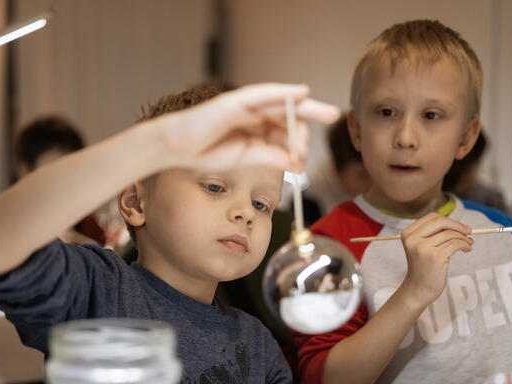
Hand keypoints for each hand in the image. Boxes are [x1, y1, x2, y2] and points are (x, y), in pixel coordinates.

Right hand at [156, 83, 339, 172]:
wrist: (176, 149)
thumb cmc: (206, 153)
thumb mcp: (246, 158)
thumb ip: (271, 156)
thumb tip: (298, 163)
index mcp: (256, 129)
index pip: (285, 131)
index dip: (299, 142)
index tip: (304, 160)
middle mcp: (254, 114)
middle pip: (289, 112)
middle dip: (312, 114)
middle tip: (335, 115)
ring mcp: (245, 106)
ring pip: (281, 103)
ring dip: (304, 106)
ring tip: (326, 111)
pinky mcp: (235, 101)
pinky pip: (263, 94)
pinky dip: (283, 93)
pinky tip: (301, 93)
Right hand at [399, 213, 472, 307]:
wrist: (419, 289)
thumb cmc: (424, 267)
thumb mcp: (423, 247)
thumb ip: (434, 234)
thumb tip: (461, 225)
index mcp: (408, 234)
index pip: (431, 217)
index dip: (448, 220)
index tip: (460, 227)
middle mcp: (413, 239)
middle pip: (441, 222)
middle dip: (458, 225)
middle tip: (469, 231)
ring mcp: (423, 248)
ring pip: (450, 234)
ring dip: (463, 238)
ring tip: (468, 244)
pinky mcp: (435, 256)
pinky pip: (456, 244)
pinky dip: (465, 245)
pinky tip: (467, 249)